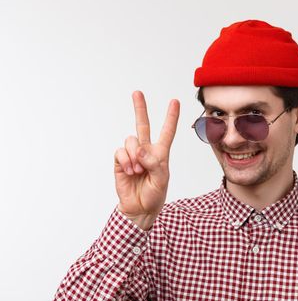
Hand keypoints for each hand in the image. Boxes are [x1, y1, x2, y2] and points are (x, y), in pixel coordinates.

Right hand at [114, 90, 179, 229]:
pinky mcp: (120, 161)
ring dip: (134, 155)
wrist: (139, 208)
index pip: (167, 132)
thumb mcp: (161, 180)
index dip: (171, 117)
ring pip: (131, 141)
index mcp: (161, 153)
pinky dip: (125, 160)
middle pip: (143, 125)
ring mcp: (132, 155)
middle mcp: (146, 150)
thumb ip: (154, 163)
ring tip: (137, 170)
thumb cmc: (154, 194)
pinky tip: (130, 171)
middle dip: (140, 108)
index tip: (175, 101)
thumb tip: (139, 150)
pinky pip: (120, 151)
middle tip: (137, 93)